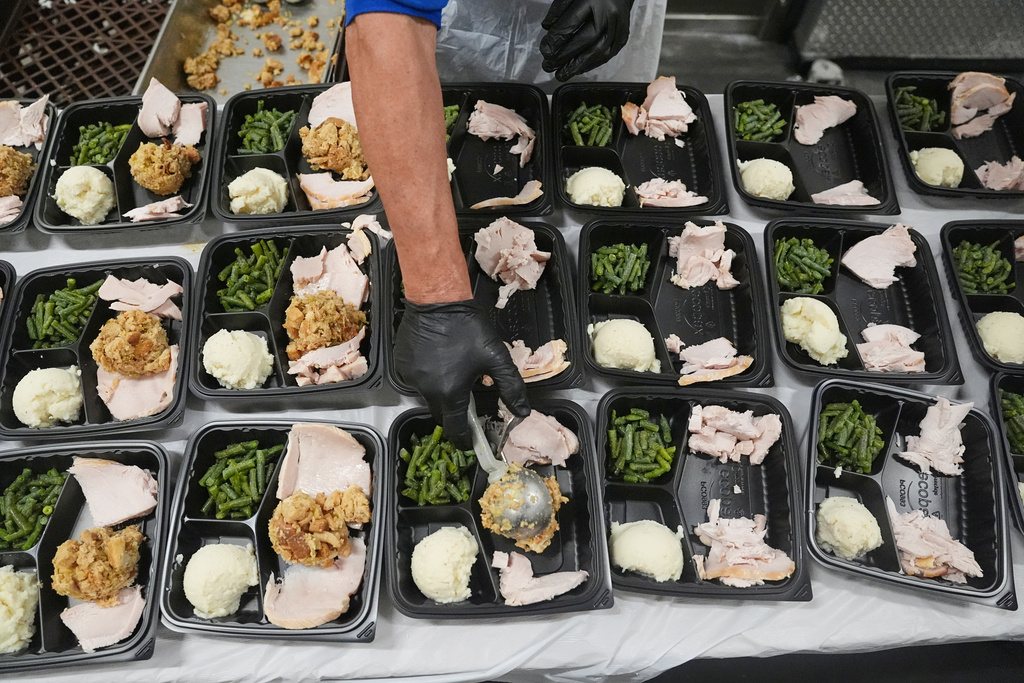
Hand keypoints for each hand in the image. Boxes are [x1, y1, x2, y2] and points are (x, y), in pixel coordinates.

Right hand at [394, 300, 529, 448]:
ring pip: (427, 396)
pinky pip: (415, 380)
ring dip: (440, 393)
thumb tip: (522, 412)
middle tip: (466, 404)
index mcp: (450, 393)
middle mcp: (426, 390)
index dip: (463, 439)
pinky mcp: (401, 365)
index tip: (470, 442)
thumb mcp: (496, 358)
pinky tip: (437, 363)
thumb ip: (511, 388)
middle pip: (441, 413)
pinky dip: (427, 378)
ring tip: (452, 375)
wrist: (438, 300)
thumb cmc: (469, 329)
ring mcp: (410, 377)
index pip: (455, 429)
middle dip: (453, 414)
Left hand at [540, 0, 633, 80]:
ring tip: (562, 74)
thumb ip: (559, 8)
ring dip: (579, 65)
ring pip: (600, 51)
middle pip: (588, 39)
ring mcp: (619, 26)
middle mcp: (609, 13)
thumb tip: (547, 27)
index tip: (546, 51)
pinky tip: (579, 69)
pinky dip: (592, 64)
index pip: (573, 22)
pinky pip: (609, 54)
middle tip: (549, 66)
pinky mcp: (624, 35)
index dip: (558, 39)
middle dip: (566, 56)